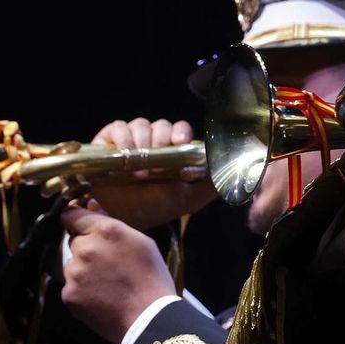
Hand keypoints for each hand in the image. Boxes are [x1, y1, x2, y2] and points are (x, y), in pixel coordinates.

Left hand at [61, 203, 176, 342]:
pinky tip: (101, 298)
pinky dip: (81, 292)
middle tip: (108, 265)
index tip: (79, 225)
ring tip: (107, 285)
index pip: (72, 215)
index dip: (76, 220)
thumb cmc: (151, 280)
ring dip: (83, 271)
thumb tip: (93, 206)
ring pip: (72, 266)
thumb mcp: (143, 243)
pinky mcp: (69, 295)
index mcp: (105, 231)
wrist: (148, 320)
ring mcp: (74, 273)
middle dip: (86, 250)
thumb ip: (114, 224)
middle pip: (74, 242)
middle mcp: (85, 248)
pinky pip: (71, 287)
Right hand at [83, 118, 214, 229]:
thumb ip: (211, 186)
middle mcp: (151, 142)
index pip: (180, 130)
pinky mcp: (108, 141)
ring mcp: (129, 140)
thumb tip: (236, 172)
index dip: (180, 132)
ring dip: (142, 142)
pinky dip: (122, 138)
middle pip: (161, 125)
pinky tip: (124, 155)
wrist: (120, 219)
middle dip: (161, 140)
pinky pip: (118, 127)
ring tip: (139, 166)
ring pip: (140, 124)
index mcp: (171, 151)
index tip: (180, 142)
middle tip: (157, 162)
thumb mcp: (188, 200)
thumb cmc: (153, 209)